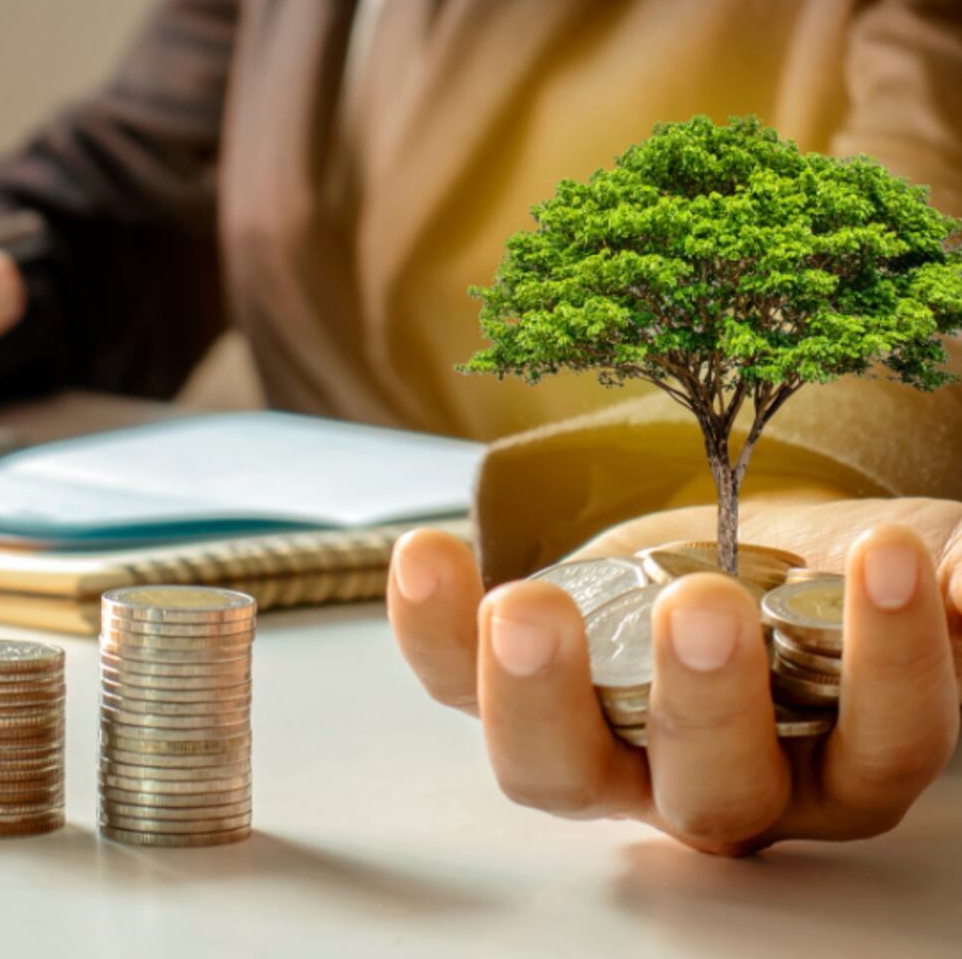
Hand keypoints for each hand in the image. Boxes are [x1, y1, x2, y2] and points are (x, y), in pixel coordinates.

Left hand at [388, 497, 961, 854]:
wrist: (725, 540)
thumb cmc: (824, 572)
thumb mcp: (915, 563)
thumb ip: (953, 583)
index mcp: (833, 760)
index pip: (879, 747)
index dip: (894, 671)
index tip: (889, 560)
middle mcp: (715, 781)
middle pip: (708, 796)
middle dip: (705, 708)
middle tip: (705, 606)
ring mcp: (602, 746)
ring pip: (557, 772)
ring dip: (534, 697)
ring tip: (527, 607)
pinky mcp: (513, 692)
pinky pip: (453, 687)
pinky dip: (430, 632)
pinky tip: (428, 558)